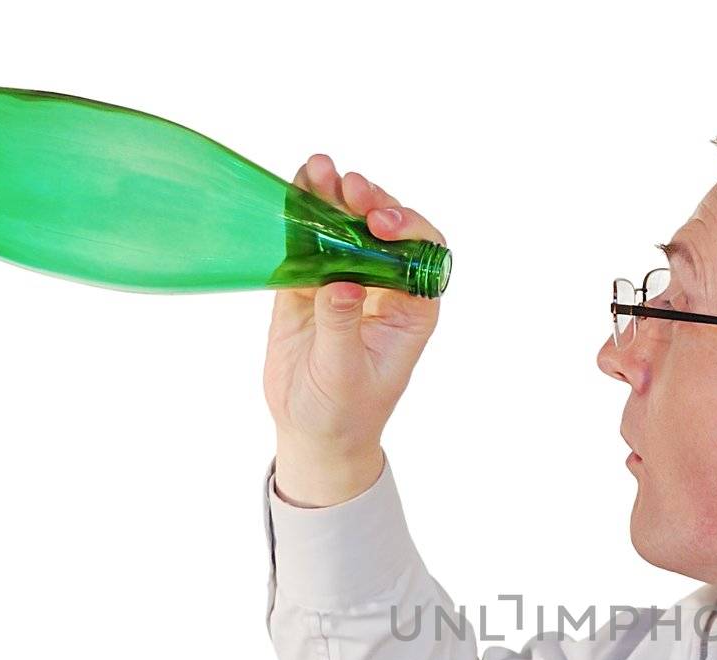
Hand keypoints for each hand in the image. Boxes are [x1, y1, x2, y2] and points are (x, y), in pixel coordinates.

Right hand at [263, 154, 446, 505]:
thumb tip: (341, 284)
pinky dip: (302, 215)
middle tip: (345, 187)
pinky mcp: (310, 284)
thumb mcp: (343, 375)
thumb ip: (341, 328)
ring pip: (347, 227)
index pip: (423, 255)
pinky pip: (308, 242)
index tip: (379, 222)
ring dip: (334, 197)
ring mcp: (347, 281)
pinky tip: (293, 188)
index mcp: (411, 309)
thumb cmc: (343, 413)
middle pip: (385, 230)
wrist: (313, 433)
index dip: (407, 229)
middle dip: (368, 202)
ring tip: (317, 169)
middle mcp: (384, 288)